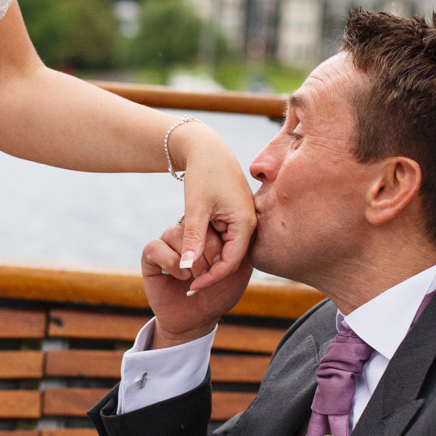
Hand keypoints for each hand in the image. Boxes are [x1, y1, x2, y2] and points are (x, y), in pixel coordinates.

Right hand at [142, 221, 252, 345]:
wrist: (196, 319)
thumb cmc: (219, 295)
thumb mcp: (237, 273)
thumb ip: (238, 251)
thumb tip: (234, 229)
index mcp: (208, 231)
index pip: (213, 221)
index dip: (221, 240)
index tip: (226, 263)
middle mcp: (187, 233)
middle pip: (194, 225)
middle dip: (208, 250)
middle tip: (211, 271)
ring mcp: (168, 243)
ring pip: (175, 233)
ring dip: (190, 258)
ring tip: (197, 276)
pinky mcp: (151, 255)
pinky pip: (155, 247)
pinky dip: (170, 261)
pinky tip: (182, 276)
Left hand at [169, 122, 256, 295]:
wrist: (206, 148)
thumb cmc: (203, 174)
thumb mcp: (195, 209)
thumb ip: (193, 239)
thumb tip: (186, 267)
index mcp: (245, 224)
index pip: (231, 263)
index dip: (211, 279)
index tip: (191, 288)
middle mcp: (250, 223)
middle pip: (232, 259)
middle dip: (211, 273)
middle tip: (188, 286)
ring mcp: (244, 219)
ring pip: (227, 249)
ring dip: (209, 260)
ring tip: (189, 272)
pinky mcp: (236, 215)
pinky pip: (225, 238)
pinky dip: (210, 246)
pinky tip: (193, 251)